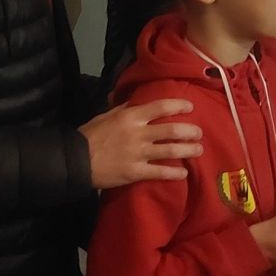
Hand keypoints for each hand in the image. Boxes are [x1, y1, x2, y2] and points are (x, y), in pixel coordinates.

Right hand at [80, 99, 202, 188]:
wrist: (76, 160)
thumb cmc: (90, 135)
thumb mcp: (105, 116)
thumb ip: (123, 109)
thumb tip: (136, 101)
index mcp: (130, 117)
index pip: (160, 107)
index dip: (178, 106)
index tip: (190, 107)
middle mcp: (138, 134)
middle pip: (172, 130)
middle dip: (190, 131)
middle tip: (198, 133)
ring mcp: (138, 154)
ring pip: (171, 151)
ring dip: (188, 150)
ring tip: (198, 150)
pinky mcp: (136, 172)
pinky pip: (160, 172)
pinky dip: (175, 173)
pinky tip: (184, 174)